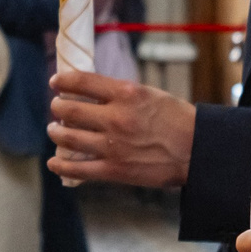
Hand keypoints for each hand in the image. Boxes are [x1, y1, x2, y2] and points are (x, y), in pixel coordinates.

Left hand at [47, 70, 193, 187]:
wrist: (197, 150)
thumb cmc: (175, 119)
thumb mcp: (149, 94)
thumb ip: (119, 94)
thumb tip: (90, 93)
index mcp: (125, 93)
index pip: (81, 81)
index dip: (63, 81)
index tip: (55, 82)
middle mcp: (115, 118)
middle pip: (69, 110)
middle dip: (57, 107)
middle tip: (56, 108)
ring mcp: (112, 146)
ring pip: (68, 137)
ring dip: (56, 132)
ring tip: (55, 130)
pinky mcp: (114, 170)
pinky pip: (78, 168)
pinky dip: (60, 165)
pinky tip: (54, 162)